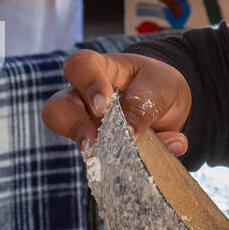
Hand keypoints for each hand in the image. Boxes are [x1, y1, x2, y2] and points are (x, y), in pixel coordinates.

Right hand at [41, 49, 191, 154]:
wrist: (170, 104)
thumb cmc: (156, 85)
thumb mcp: (158, 88)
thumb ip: (142, 106)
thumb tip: (128, 135)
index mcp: (99, 69)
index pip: (80, 67)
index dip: (88, 85)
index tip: (103, 106)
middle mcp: (83, 97)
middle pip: (57, 108)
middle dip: (74, 125)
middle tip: (95, 139)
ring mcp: (86, 124)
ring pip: (71, 139)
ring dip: (89, 149)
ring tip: (106, 158)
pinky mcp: (99, 147)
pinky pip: (101, 159)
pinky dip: (127, 162)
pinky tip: (157, 156)